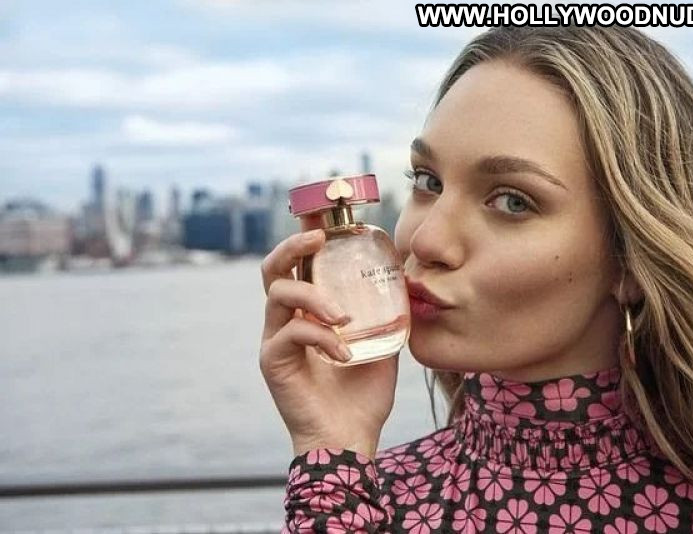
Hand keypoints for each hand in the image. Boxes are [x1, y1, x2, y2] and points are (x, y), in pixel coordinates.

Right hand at [259, 229, 398, 458]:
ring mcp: (276, 339)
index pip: (300, 266)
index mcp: (309, 313)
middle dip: (293, 244)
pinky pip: (292, 333)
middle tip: (319, 237)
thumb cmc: (363, 395)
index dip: (305, 237)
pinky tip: (344, 355)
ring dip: (314, 297)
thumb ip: (385, 314)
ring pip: (279, 293)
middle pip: (274, 268)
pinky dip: (321, 337)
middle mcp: (287, 321)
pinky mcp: (273, 361)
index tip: (323, 216)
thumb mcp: (383, 344)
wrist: (350, 439)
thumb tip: (406, 281)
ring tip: (344, 317)